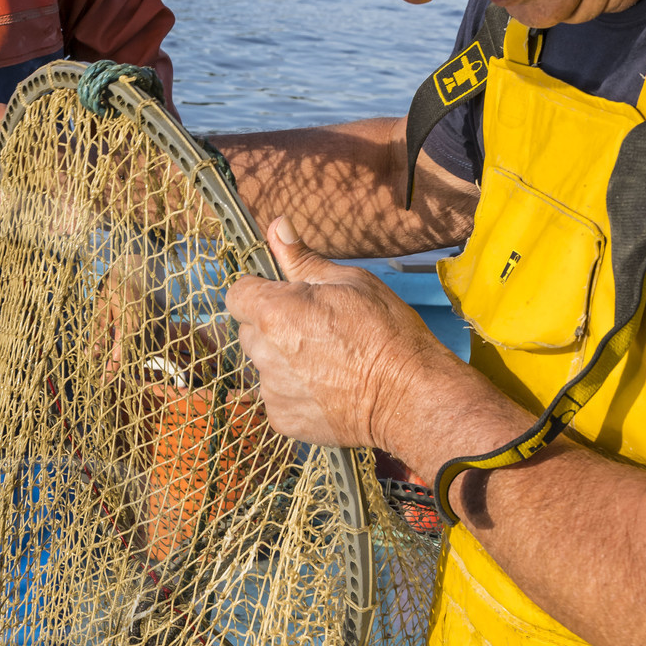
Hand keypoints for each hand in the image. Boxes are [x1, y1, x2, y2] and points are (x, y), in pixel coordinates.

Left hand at [224, 217, 458, 458]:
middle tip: (315, 330)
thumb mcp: (349, 282)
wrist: (408, 396)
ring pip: (264, 366)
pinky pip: (277, 397)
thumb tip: (277, 226)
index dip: (259, 292)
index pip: (237, 294)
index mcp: (273, 312)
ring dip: (283, 361)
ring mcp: (271, 390)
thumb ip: (302, 258)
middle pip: (249, 332)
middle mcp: (264, 353)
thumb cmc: (385, 334)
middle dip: (272, 328)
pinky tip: (327, 387)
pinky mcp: (282, 419)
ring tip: (326, 362)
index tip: (282, 297)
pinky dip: (295, 392)